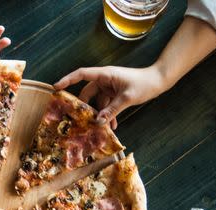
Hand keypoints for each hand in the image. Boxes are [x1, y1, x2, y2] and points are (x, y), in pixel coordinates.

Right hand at [54, 65, 169, 128]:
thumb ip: (112, 110)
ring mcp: (109, 87)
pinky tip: (112, 126)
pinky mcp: (115, 94)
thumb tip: (98, 121)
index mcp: (105, 74)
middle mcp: (104, 79)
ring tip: (102, 128)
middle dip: (85, 107)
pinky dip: (108, 115)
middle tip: (81, 120)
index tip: (56, 87)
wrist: (159, 81)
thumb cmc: (144, 84)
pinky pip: (107, 105)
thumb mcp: (127, 98)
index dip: (68, 80)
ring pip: (98, 102)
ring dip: (100, 115)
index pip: (81, 74)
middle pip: (87, 93)